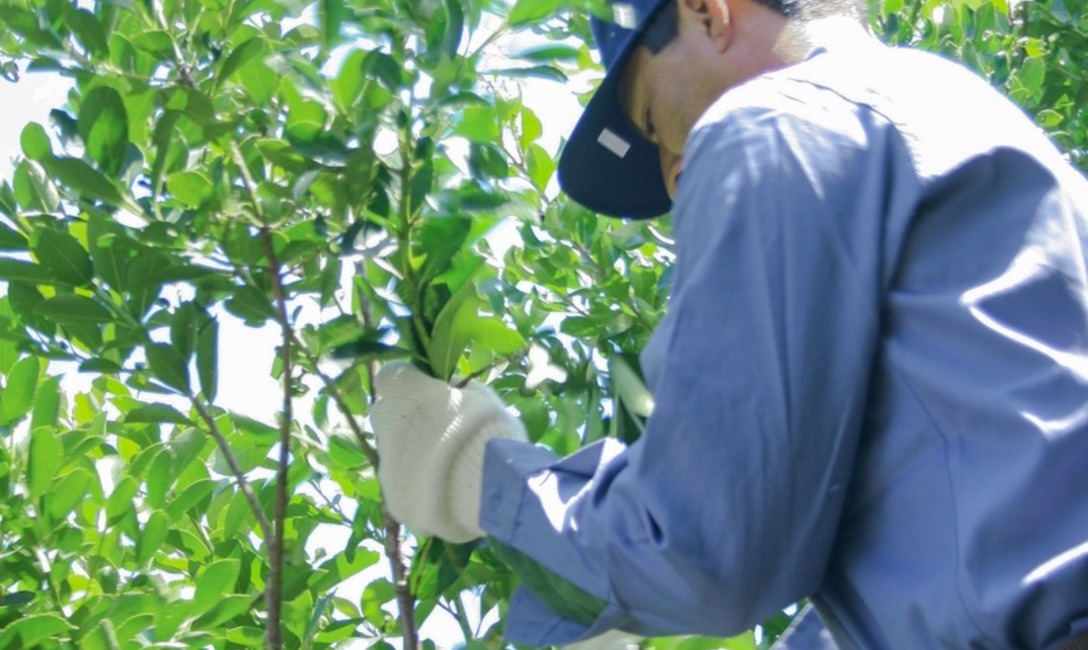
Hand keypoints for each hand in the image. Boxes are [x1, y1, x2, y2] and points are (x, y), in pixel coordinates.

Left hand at [371, 361, 527, 541]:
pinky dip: (420, 485)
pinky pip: (404, 485)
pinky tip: (447, 492)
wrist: (488, 491)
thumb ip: (457, 389)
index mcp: (402, 390)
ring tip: (450, 467)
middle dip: (409, 418)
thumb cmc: (487, 430)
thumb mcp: (481, 395)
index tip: (436, 392)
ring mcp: (385, 466)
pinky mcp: (394, 500)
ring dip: (414, 454)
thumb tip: (450, 390)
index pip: (393, 375)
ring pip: (394, 453)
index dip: (415, 382)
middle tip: (443, 429)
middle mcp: (383, 424)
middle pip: (388, 414)